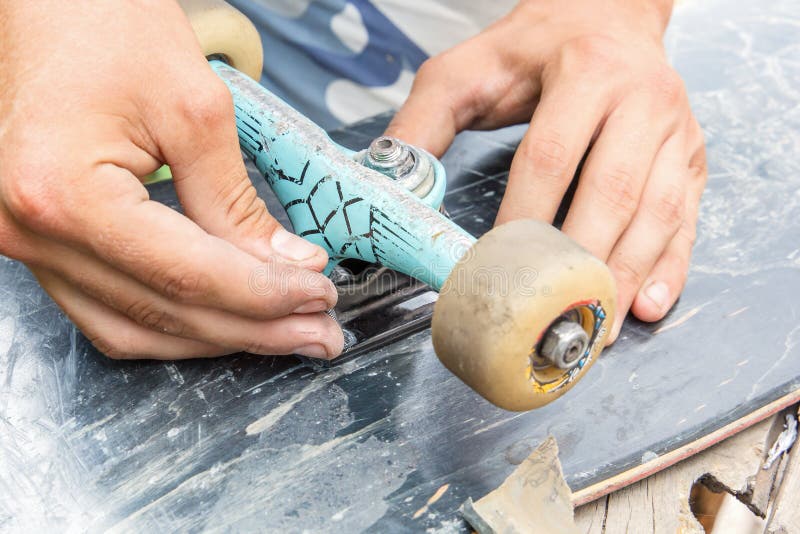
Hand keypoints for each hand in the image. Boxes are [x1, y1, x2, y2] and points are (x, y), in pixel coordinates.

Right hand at [0, 1, 342, 359]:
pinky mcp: (40, 243)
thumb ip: (237, 202)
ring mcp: (27, 244)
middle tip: (319, 333)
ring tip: (284, 333)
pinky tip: (223, 322)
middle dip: (254, 329)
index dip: (265, 296)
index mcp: (65, 194)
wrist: (48, 7)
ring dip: (216, 338)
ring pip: (133, 330)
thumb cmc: (106, 26)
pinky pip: (107, 311)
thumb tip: (288, 263)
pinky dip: (171, 325)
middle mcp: (32, 233)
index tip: (320, 298)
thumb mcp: (194, 109)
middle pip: (164, 312)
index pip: (187, 276)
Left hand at [386, 0, 706, 341]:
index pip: (549, 157)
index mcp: (584, 72)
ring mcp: (675, 131)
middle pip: (613, 191)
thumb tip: (390, 184)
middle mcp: (641, 99)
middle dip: (582, 259)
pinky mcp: (691, 158)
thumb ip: (424, 122)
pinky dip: (670, 267)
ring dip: (627, 275)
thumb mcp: (468, 70)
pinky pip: (686, 218)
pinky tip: (649, 303)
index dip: (523, 216)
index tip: (500, 265)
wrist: (609, 16)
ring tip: (599, 323)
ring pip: (656, 213)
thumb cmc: (537, 49)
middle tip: (555, 312)